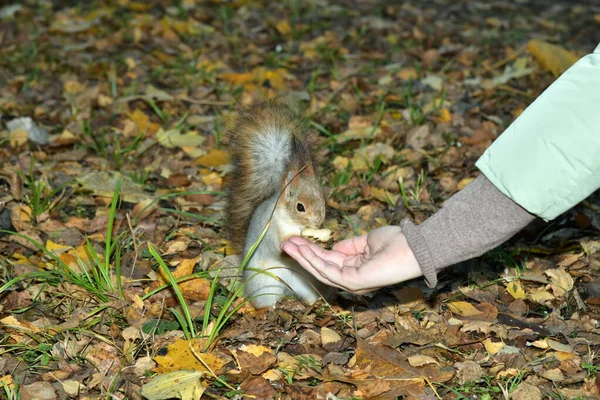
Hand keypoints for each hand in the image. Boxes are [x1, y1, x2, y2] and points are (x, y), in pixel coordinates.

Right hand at [281, 226, 422, 294]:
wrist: (415, 247)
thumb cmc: (397, 243)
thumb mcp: (367, 242)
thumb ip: (349, 246)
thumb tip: (332, 247)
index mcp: (356, 269)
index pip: (328, 261)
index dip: (311, 251)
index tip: (296, 239)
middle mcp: (352, 279)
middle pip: (321, 266)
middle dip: (302, 254)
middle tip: (285, 243)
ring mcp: (353, 282)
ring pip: (321, 270)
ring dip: (303, 257)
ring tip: (288, 245)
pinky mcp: (354, 282)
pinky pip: (329, 271)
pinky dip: (314, 260)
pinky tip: (303, 249)